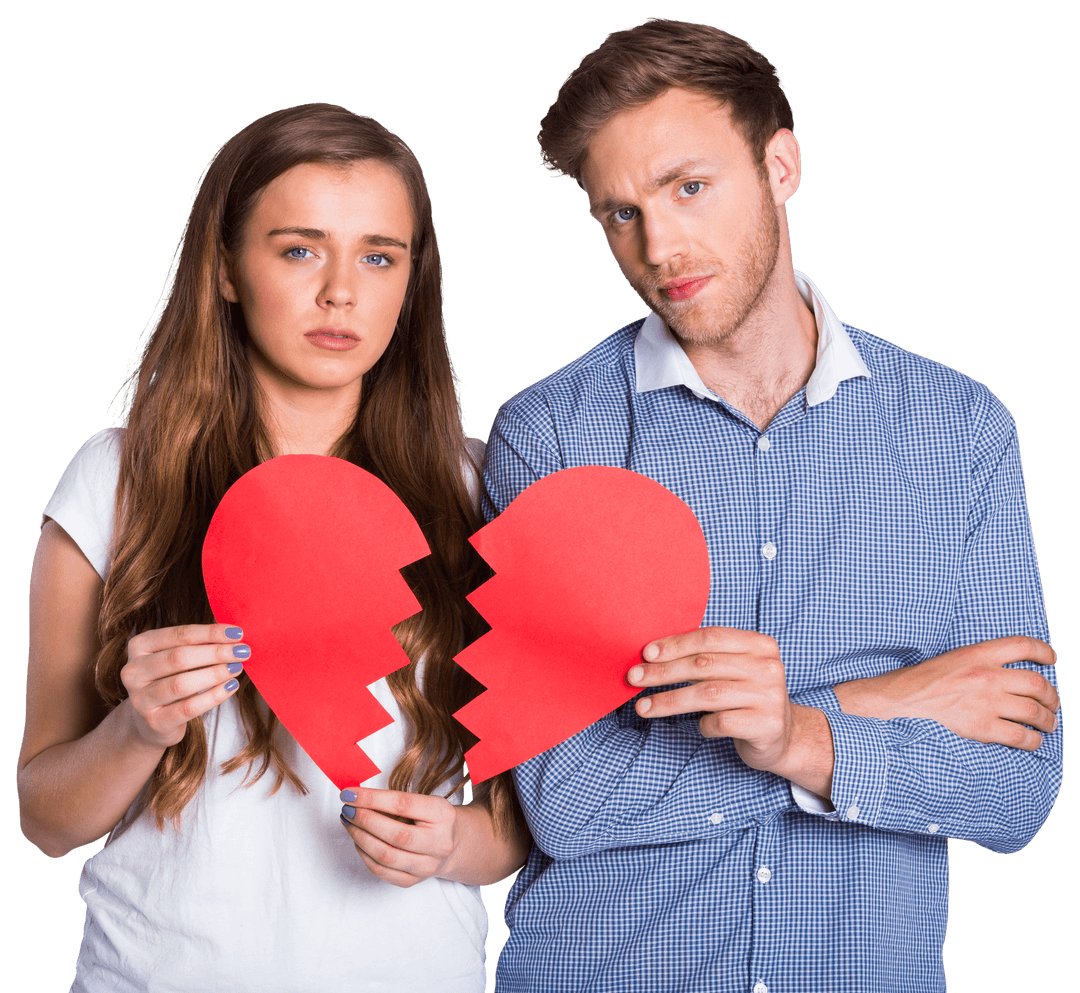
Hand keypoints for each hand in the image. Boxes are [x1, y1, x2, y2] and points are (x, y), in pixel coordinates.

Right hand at [120, 623, 246, 748]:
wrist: (150, 721)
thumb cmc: (171, 678)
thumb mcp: (177, 657)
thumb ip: (198, 644)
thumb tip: (235, 636)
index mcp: (139, 646)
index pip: (179, 635)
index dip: (210, 633)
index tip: (238, 632)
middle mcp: (134, 671)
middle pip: (179, 658)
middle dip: (215, 653)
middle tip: (243, 651)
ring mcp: (140, 699)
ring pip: (181, 684)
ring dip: (215, 674)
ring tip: (237, 668)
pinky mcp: (154, 722)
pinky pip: (188, 708)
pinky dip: (213, 696)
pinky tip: (231, 687)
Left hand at [338, 787, 459, 887]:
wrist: (451, 843)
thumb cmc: (431, 817)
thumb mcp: (422, 801)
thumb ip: (394, 801)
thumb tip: (356, 798)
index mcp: (442, 814)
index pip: (403, 804)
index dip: (372, 799)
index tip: (350, 793)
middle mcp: (439, 842)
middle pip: (395, 834)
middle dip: (364, 820)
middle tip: (347, 809)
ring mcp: (428, 865)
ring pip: (386, 856)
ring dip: (360, 838)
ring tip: (349, 824)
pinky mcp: (414, 881)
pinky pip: (382, 872)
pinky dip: (365, 855)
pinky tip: (358, 841)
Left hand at [627, 628, 831, 793]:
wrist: (785, 737)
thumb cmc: (747, 698)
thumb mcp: (734, 670)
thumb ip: (705, 658)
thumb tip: (651, 655)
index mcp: (760, 644)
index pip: (710, 637)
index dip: (675, 644)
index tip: (646, 653)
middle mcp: (768, 667)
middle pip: (704, 664)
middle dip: (663, 672)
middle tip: (634, 678)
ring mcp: (770, 696)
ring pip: (707, 694)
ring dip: (669, 700)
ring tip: (643, 706)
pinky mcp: (767, 725)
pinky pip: (720, 722)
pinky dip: (703, 724)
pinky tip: (700, 726)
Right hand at [833, 636, 1057, 749]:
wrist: (900, 701)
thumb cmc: (922, 682)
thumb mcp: (952, 659)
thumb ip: (980, 662)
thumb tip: (1008, 675)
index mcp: (978, 654)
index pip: (1022, 645)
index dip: (1043, 651)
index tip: (1051, 659)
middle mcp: (987, 676)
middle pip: (1038, 684)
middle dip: (1052, 696)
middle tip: (1052, 703)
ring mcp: (986, 702)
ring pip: (1035, 712)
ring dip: (1048, 720)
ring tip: (1047, 723)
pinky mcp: (983, 727)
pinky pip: (1021, 736)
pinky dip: (1033, 741)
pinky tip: (1031, 740)